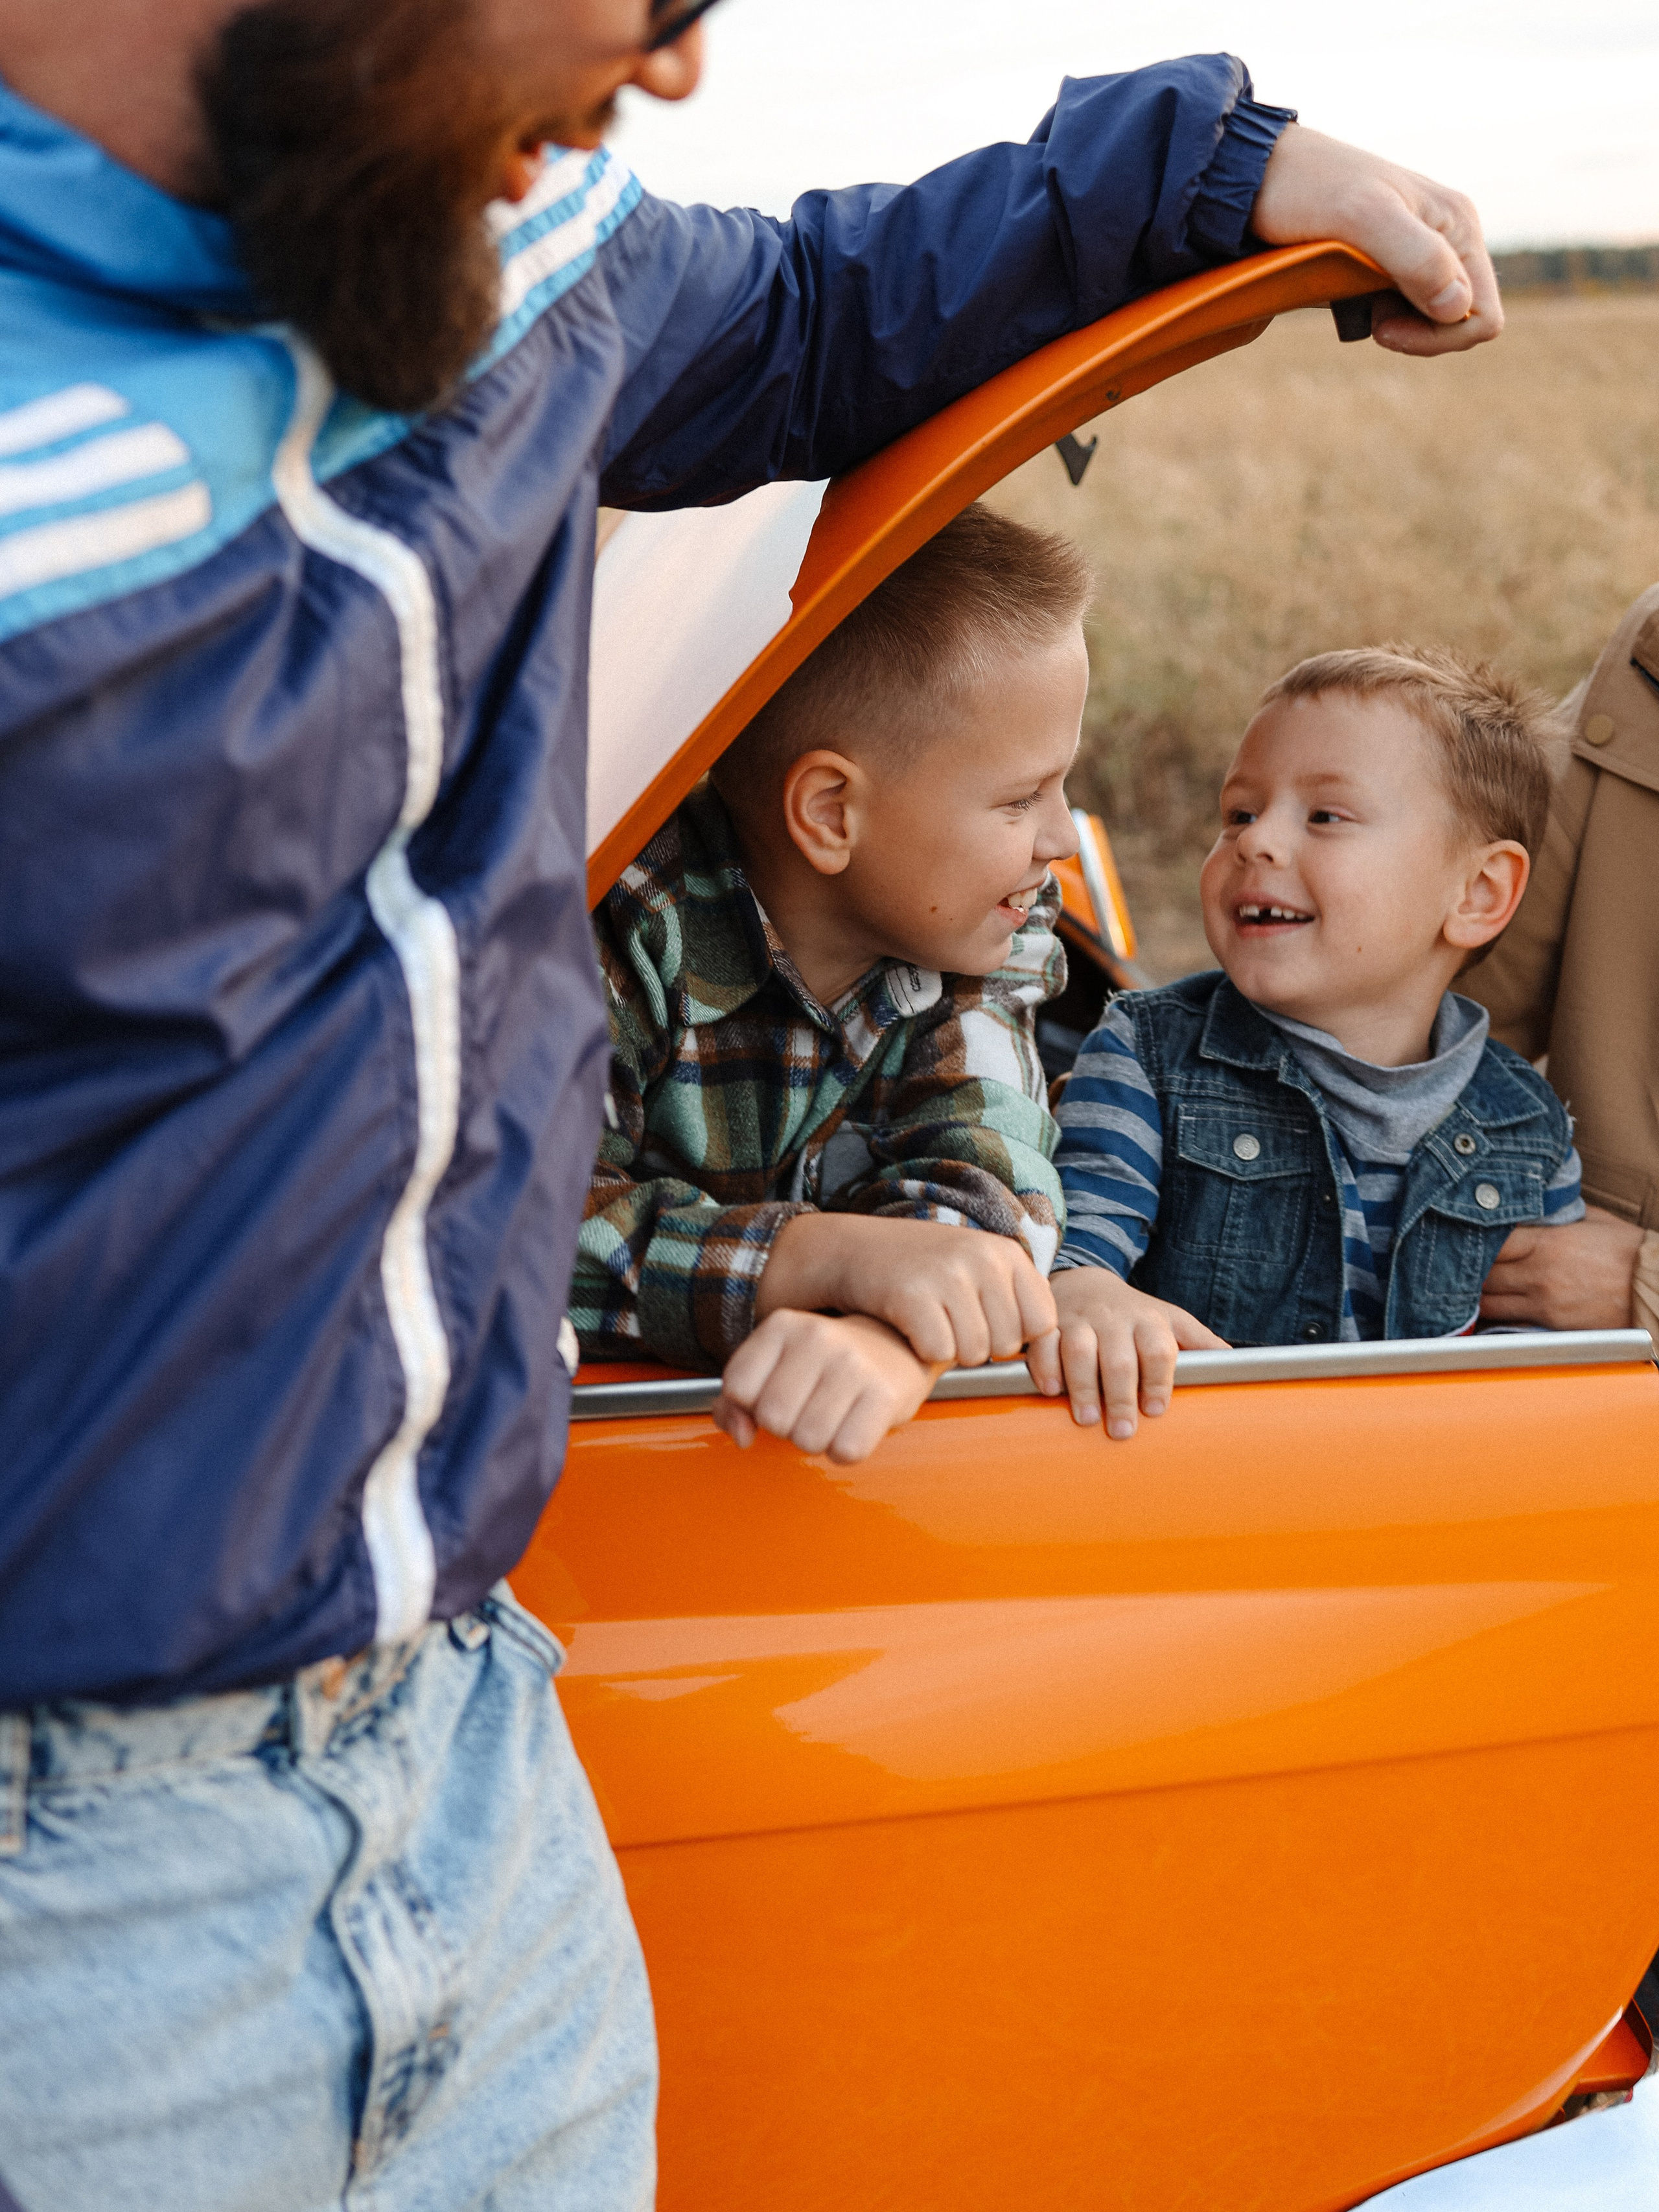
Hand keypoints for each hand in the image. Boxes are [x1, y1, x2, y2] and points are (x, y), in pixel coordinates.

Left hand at [713, 1310, 939, 1464]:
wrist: (897, 1345)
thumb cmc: (827, 1362)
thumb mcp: (776, 1364)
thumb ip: (737, 1399)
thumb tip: (741, 1436)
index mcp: (782, 1325)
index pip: (737, 1387)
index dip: (752, 1404)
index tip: (776, 1394)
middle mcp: (817, 1337)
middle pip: (772, 1418)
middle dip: (786, 1426)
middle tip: (809, 1406)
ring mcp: (853, 1364)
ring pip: (807, 1440)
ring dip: (817, 1440)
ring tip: (832, 1414)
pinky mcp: (884, 1394)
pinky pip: (846, 1451)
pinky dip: (845, 1451)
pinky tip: (853, 1425)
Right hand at [756, 1212, 1056, 1367]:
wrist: (852, 1250)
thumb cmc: (921, 1270)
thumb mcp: (975, 1267)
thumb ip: (1013, 1298)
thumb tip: (1052, 1350)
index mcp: (1006, 1252)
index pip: (1043, 1323)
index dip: (1015, 1336)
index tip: (986, 1326)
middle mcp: (983, 1258)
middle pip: (1006, 1345)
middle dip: (978, 1347)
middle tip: (948, 1322)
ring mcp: (948, 1275)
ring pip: (973, 1353)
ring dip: (949, 1351)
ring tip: (929, 1321)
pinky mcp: (913, 1295)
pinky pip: (938, 1353)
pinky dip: (922, 1351)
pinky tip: (908, 1324)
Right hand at [1026, 1267, 1225, 1437]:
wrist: (1086, 1283)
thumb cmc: (1134, 1316)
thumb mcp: (1172, 1322)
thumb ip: (1202, 1344)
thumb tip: (1241, 1365)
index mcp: (1149, 1321)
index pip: (1158, 1350)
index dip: (1158, 1381)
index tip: (1155, 1410)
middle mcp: (1115, 1319)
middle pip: (1119, 1358)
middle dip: (1120, 1397)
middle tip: (1123, 1430)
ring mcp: (1080, 1320)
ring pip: (1079, 1351)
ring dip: (1083, 1386)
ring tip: (1087, 1418)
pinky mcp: (1050, 1323)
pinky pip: (1043, 1344)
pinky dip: (1044, 1367)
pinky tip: (1051, 1390)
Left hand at [1250, 124, 1501, 356]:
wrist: (1260, 174)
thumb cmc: (1306, 188)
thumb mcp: (1361, 218)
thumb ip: (1415, 257)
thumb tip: (1456, 307)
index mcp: (1458, 224)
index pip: (1482, 314)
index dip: (1439, 337)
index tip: (1383, 327)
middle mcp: (1449, 237)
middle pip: (1461, 321)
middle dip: (1420, 335)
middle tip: (1370, 320)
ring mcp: (1421, 250)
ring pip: (1434, 319)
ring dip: (1400, 326)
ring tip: (1356, 302)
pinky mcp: (1391, 262)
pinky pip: (1407, 308)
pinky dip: (1382, 316)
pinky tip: (1350, 299)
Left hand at [1478, 1206, 1642, 1329]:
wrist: (1655, 1289)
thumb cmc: (1628, 1252)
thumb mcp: (1592, 1221)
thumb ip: (1556, 1215)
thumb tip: (1531, 1209)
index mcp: (1547, 1243)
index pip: (1492, 1242)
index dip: (1473, 1240)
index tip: (1465, 1236)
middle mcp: (1539, 1275)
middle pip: (1482, 1273)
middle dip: (1467, 1268)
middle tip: (1457, 1262)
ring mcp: (1542, 1302)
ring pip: (1487, 1302)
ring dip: (1475, 1294)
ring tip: (1467, 1286)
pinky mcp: (1549, 1324)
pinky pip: (1507, 1320)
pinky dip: (1493, 1314)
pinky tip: (1488, 1305)